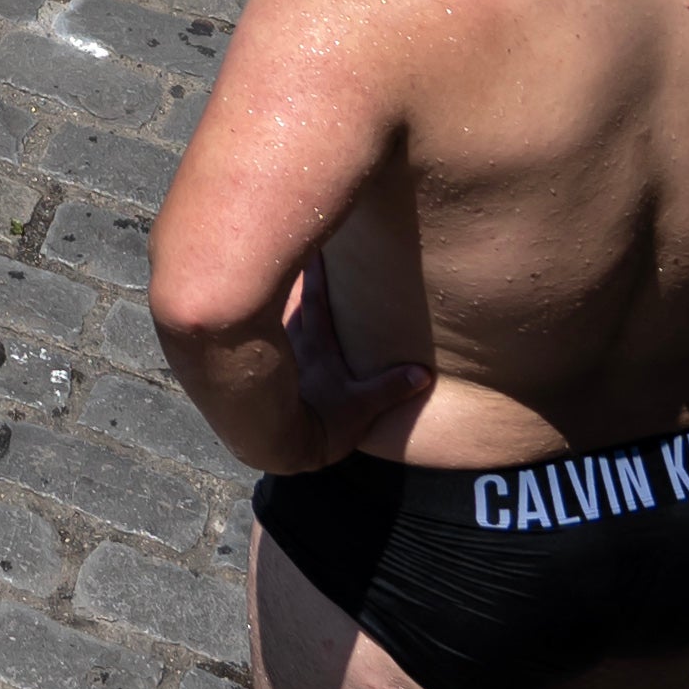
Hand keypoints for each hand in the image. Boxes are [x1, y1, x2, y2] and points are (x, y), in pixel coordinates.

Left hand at [271, 263, 437, 474]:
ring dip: (279, 295)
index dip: (314, 270)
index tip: (313, 242)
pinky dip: (267, 322)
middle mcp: (294, 343)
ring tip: (279, 272)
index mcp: (318, 346)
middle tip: (291, 242)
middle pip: (292, 298)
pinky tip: (267, 321)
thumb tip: (422, 372)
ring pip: (277, 315)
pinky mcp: (266, 371)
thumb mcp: (362, 408)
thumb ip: (391, 388)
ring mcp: (277, 355)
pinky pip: (269, 337)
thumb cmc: (320, 423)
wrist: (277, 446)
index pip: (314, 298)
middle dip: (292, 270)